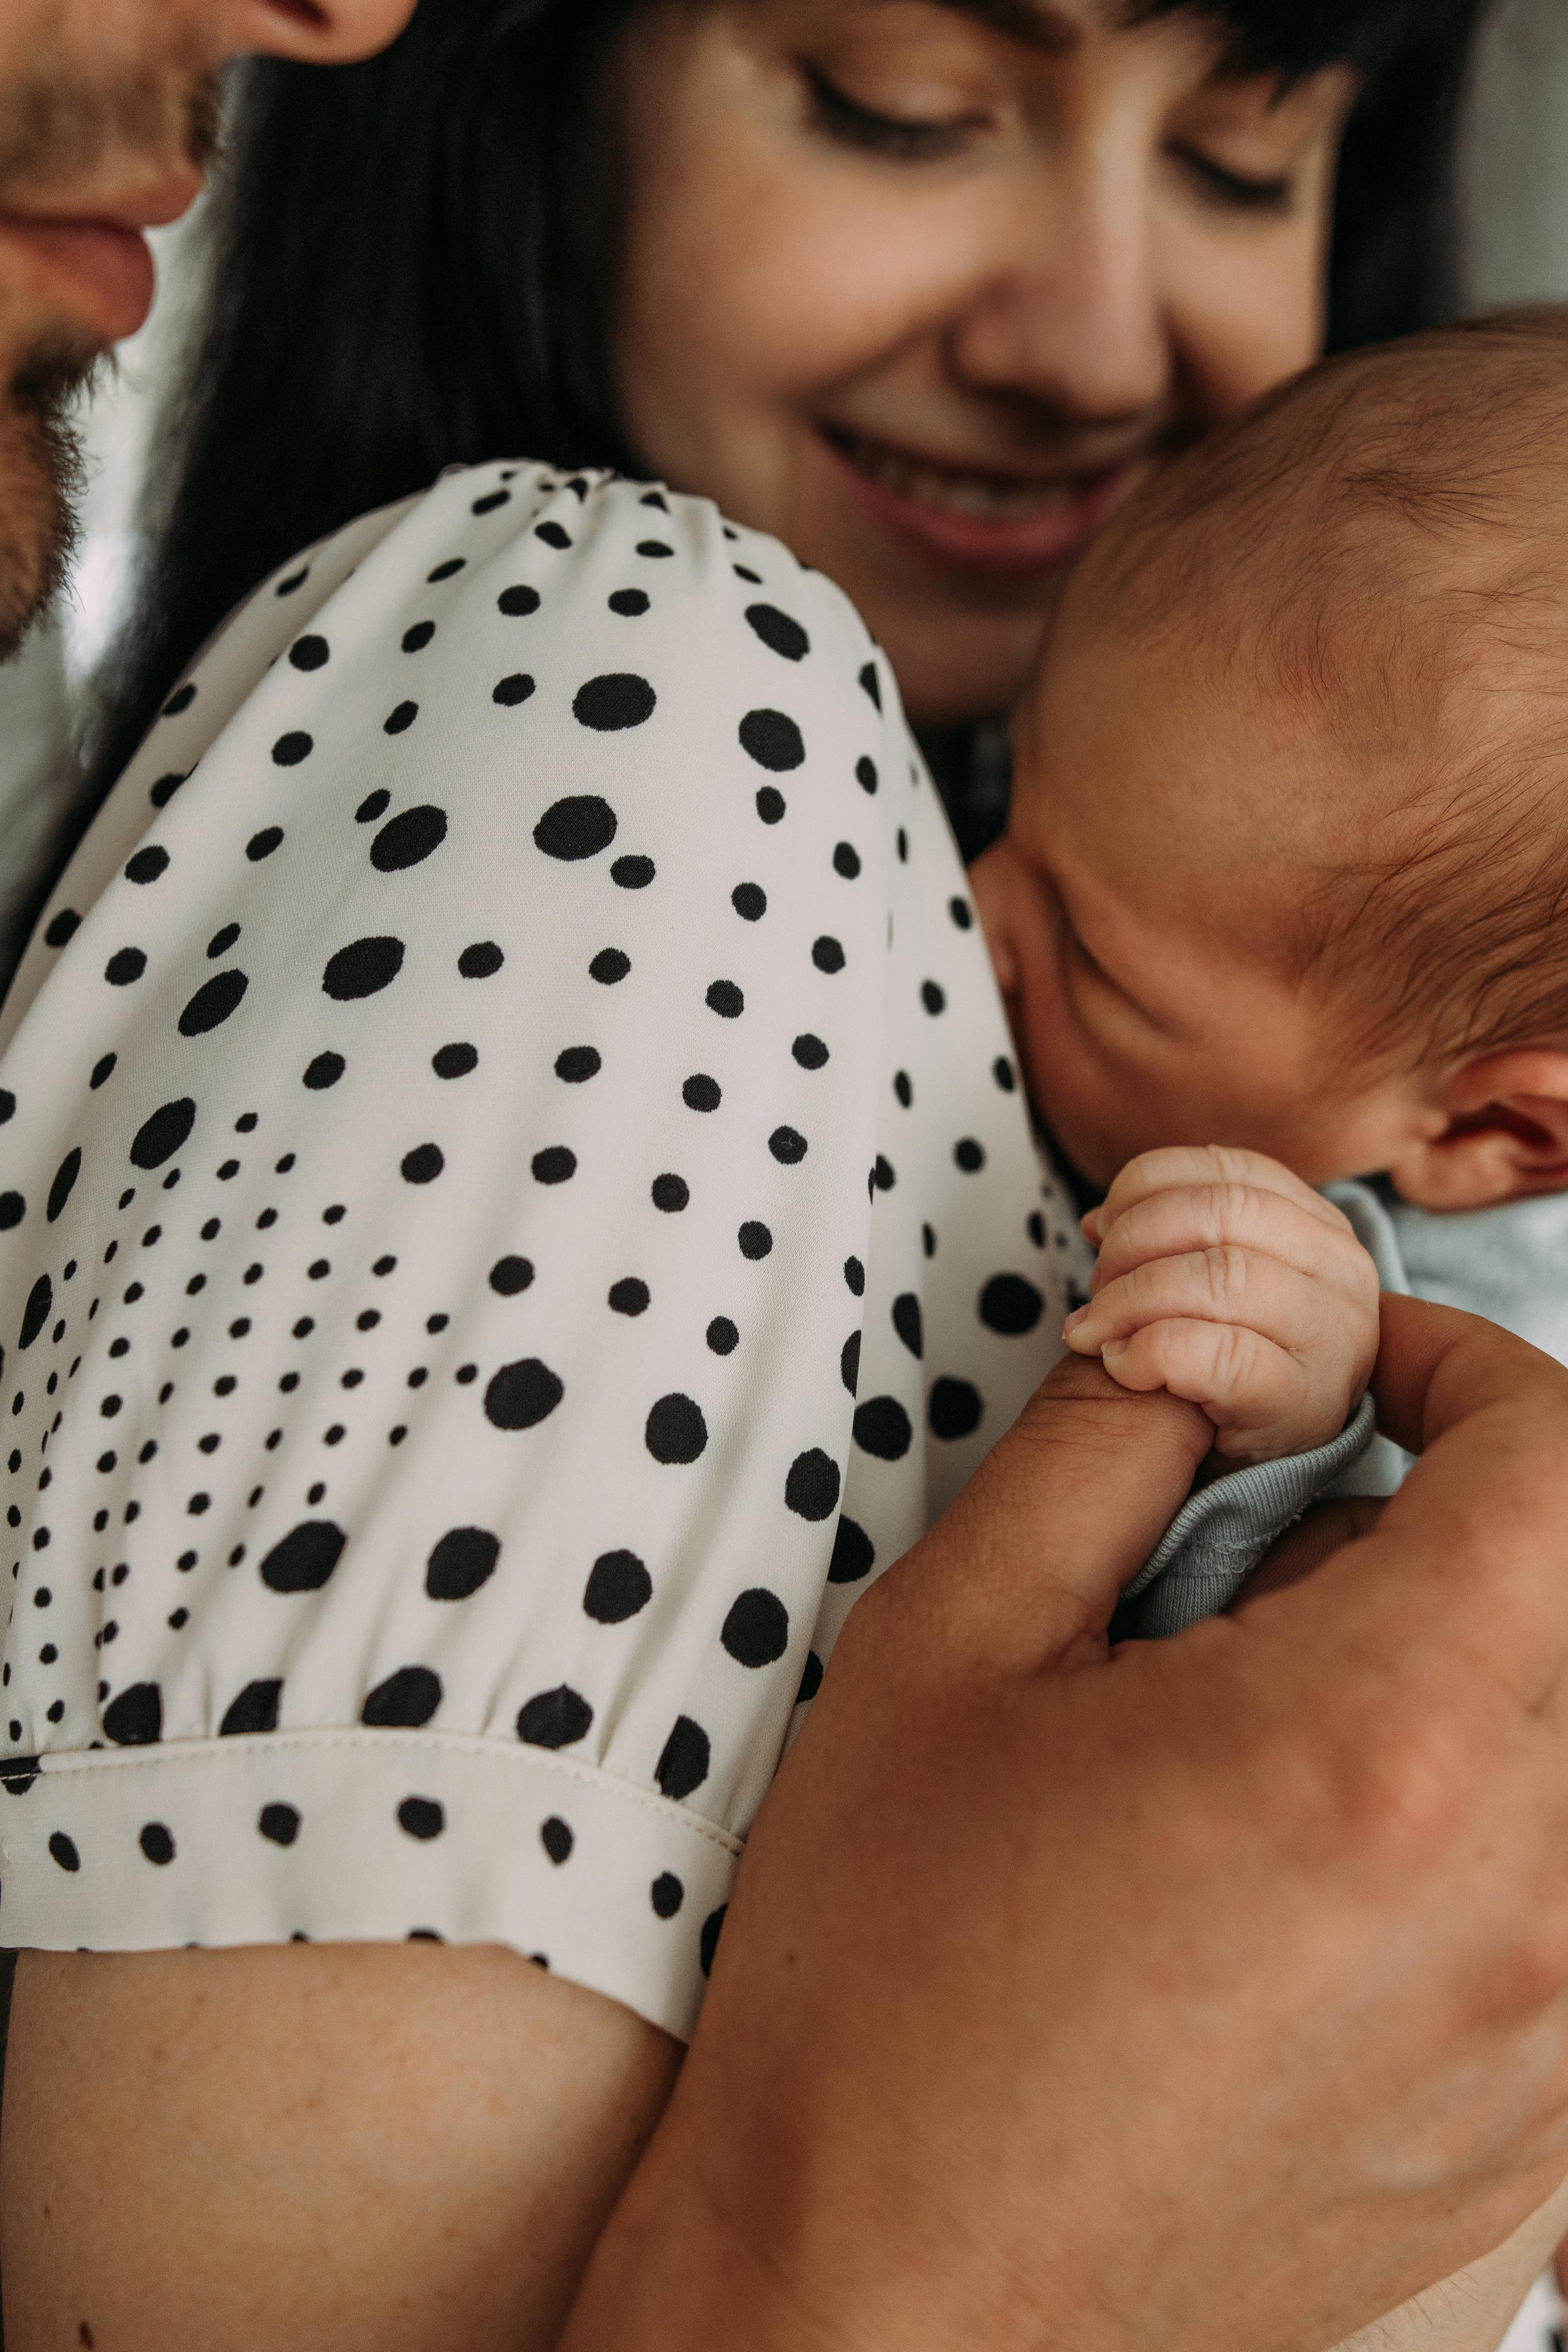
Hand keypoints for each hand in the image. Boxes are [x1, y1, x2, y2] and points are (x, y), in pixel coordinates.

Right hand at [567, 1299, 1567, 2351]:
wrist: (881, 2321)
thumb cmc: (884, 1995)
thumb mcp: (945, 1653)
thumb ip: (1099, 1449)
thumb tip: (1193, 1342)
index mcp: (1383, 1747)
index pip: (1562, 1465)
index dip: (1472, 1366)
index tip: (1375, 1371)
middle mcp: (1524, 1903)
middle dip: (1471, 1524)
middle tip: (1291, 1554)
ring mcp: (1553, 2052)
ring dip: (1477, 1683)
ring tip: (1287, 1731)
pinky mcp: (1538, 2162)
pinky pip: (1566, 1918)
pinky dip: (1484, 1836)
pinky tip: (1315, 1883)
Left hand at [1064, 1143, 1379, 1462]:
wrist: (1267, 1467)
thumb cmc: (1231, 1365)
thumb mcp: (1219, 1282)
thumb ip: (1176, 1237)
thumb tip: (1097, 1220)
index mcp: (1319, 1226)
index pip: (1227, 1169)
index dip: (1146, 1187)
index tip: (1103, 1225)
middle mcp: (1343, 1270)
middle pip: (1221, 1212)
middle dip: (1135, 1241)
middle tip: (1097, 1285)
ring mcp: (1335, 1337)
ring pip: (1221, 1276)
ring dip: (1132, 1298)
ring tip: (1096, 1329)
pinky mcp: (1307, 1401)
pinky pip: (1218, 1355)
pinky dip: (1151, 1352)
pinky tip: (1122, 1366)